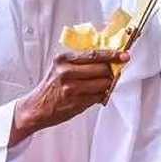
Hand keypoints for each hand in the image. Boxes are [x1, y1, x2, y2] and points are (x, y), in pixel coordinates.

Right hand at [11, 50, 128, 142]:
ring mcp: (71, 88)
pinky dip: (100, 95)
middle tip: (111, 74)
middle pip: (102, 68)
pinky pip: (98, 96)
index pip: (94, 54)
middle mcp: (67, 72)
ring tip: (100, 86)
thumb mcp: (60, 68)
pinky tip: (93, 95)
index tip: (124, 55)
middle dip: (110, 72)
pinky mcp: (76, 102)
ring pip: (103, 83)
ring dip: (106, 85)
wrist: (36, 107)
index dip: (112, 55)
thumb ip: (80, 62)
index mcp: (64, 59)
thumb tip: (106, 59)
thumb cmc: (51, 87)